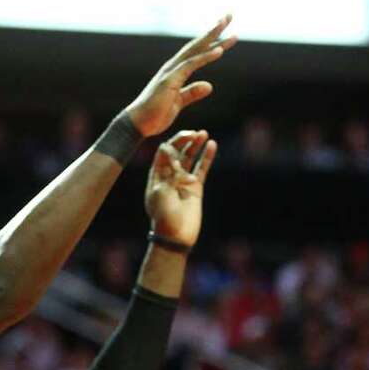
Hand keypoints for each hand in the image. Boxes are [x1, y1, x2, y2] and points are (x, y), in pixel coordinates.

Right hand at [124, 14, 236, 138]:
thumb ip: (192, 93)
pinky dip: (205, 57)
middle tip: (229, 15)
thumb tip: (209, 86)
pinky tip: (219, 50)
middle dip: (214, 30)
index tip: (230, 33)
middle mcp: (174, 66)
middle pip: (198, 44)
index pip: (198, 52)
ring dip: (211, 37)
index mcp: (176, 71)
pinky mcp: (171, 80)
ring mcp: (172, 71)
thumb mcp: (179, 103)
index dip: (214, 41)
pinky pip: (191, 65)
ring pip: (195, 50)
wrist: (138, 124)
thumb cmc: (155, 114)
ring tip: (224, 23)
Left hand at [145, 129, 217, 247]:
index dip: (170, 146)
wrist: (176, 236)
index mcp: (156, 176)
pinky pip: (202, 169)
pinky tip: (212, 145)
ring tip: (203, 133)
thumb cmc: (164, 215)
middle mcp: (169, 175)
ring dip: (196, 145)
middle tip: (193, 133)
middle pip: (177, 153)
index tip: (176, 148)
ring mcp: (183, 181)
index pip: (163, 154)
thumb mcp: (161, 192)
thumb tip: (172, 153)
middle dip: (184, 141)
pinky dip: (207, 157)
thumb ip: (168, 172)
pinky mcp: (196, 188)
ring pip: (190, 158)